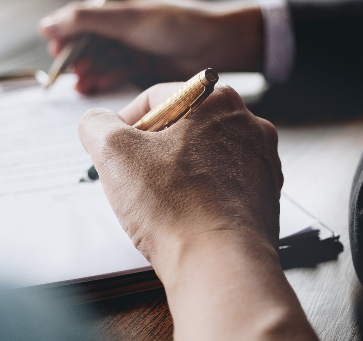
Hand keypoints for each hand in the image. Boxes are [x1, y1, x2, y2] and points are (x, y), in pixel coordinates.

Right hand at [40, 0, 263, 93]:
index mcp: (118, 3)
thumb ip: (85, 20)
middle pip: (88, 42)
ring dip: (90, 71)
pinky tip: (96, 86)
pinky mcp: (143, 66)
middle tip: (72, 74)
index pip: (81, 18)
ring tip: (83, 84)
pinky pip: (116, 72)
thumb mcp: (126, 18)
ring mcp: (133, 45)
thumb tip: (45, 25)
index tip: (56, 53)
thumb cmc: (177, 23)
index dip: (66, 35)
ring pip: (101, 60)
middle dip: (78, 58)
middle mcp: (123, 24)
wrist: (217, 44)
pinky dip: (105, 78)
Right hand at [78, 84, 315, 339]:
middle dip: (154, 149)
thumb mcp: (114, 153)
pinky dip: (202, 193)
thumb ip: (96, 125)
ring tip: (161, 200)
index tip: (115, 150)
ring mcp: (261, 160)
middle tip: (134, 177)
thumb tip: (97, 123)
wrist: (220, 264)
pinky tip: (186, 213)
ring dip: (178, 171)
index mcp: (217, 100)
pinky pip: (223, 183)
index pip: (157, 98)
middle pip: (184, 126)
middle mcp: (248, 123)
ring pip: (205, 155)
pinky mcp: (265, 193)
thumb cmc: (175, 208)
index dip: (126, 124)